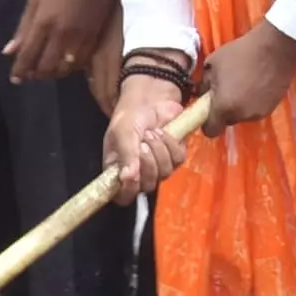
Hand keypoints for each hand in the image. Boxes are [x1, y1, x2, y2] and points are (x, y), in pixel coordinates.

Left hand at [4, 0, 117, 83]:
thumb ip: (22, 28)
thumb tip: (9, 52)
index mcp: (43, 22)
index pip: (28, 55)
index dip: (20, 70)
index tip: (15, 78)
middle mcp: (61, 34)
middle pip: (46, 67)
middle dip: (36, 74)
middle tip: (31, 74)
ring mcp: (80, 37)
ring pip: (65, 68)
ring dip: (54, 73)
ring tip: (47, 70)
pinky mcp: (95, 38)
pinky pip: (81, 62)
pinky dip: (71, 68)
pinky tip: (65, 64)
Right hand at [105, 74, 195, 195]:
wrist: (151, 99)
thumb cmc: (130, 116)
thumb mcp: (122, 132)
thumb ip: (126, 155)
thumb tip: (127, 179)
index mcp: (118, 171)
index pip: (123, 196)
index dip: (128, 191)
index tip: (132, 177)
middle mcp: (138, 174)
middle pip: (147, 186)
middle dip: (148, 163)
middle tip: (143, 142)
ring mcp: (158, 167)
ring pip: (164, 173)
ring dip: (159, 150)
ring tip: (152, 132)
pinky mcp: (175, 157)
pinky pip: (178, 160)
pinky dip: (171, 144)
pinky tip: (163, 132)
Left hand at [199, 16, 295, 128]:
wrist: (276, 48)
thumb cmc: (241, 53)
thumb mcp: (212, 63)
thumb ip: (203, 83)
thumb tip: (201, 93)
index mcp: (224, 106)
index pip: (211, 130)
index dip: (207, 123)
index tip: (208, 111)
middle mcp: (241, 115)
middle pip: (227, 121)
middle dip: (224, 109)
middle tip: (226, 89)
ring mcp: (258, 113)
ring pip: (242, 115)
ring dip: (239, 105)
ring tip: (243, 83)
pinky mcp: (272, 108)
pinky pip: (255, 109)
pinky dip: (253, 101)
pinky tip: (256, 84)